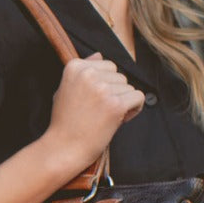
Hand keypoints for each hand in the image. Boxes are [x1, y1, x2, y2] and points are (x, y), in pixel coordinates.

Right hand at [45, 53, 144, 167]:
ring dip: (123, 103)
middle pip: (120, 76)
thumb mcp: (66, 89)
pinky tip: (119, 119)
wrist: (64, 148)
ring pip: (129, 88)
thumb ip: (83, 71)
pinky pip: (138, 98)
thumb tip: (98, 54)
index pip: (107, 66)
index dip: (105, 84)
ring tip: (105, 117)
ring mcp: (102, 89)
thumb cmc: (65, 122)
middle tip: (99, 112)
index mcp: (75, 66)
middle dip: (115, 93)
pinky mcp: (115, 105)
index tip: (93, 101)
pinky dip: (134, 109)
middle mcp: (89, 74)